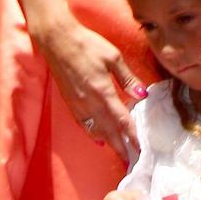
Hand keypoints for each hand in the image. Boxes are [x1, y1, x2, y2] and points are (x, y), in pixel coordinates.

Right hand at [37, 18, 144, 161]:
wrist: (57, 39)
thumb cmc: (87, 44)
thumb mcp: (113, 56)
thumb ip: (128, 78)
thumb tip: (142, 95)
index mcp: (103, 91)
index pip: (122, 120)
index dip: (133, 135)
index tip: (141, 148)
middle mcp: (90, 102)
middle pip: (109, 130)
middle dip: (121, 146)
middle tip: (131, 160)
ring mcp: (78, 104)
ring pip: (96, 130)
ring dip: (109, 142)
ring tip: (119, 153)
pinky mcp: (69, 101)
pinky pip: (83, 124)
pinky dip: (92, 134)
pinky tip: (98, 138)